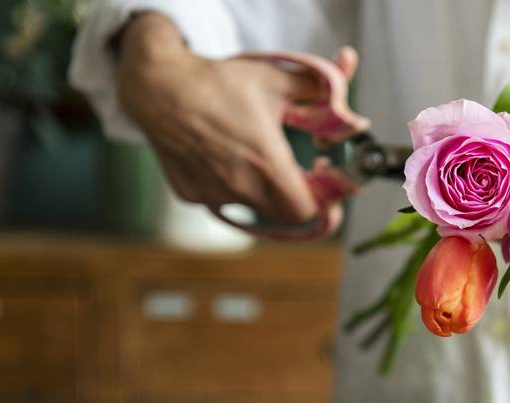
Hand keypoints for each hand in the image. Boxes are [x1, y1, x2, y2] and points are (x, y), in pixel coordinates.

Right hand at [116, 13, 355, 223]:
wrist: (158, 87)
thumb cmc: (216, 83)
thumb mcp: (275, 80)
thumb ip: (320, 94)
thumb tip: (351, 111)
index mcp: (266, 164)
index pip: (307, 211)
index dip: (323, 203)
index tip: (325, 185)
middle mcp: (239, 186)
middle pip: (285, 215)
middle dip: (297, 197)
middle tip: (299, 173)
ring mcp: (212, 194)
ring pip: (253, 207)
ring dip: (263, 191)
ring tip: (256, 157)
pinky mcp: (190, 194)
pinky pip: (221, 200)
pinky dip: (230, 186)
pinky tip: (224, 156)